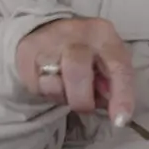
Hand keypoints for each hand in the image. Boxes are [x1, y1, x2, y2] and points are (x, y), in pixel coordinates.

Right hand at [14, 17, 135, 123]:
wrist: (47, 28)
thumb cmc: (87, 52)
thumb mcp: (107, 60)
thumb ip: (115, 83)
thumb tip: (115, 109)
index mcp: (103, 33)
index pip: (118, 67)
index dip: (122, 96)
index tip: (120, 120)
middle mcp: (76, 32)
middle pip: (78, 74)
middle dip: (82, 101)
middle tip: (84, 105)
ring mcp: (48, 39)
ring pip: (53, 84)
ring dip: (61, 96)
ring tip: (65, 86)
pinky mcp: (27, 50)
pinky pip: (35, 86)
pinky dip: (44, 91)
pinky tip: (49, 79)